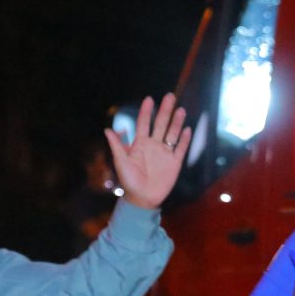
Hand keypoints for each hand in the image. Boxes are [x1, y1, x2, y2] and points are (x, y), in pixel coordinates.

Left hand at [105, 93, 191, 209]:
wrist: (142, 199)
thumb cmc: (128, 181)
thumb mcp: (121, 163)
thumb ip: (117, 146)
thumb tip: (107, 130)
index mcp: (140, 144)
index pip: (144, 123)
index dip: (146, 112)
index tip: (149, 99)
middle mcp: (153, 145)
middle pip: (161, 124)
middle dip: (165, 111)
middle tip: (170, 96)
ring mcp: (165, 153)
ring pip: (172, 134)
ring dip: (176, 122)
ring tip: (180, 110)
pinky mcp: (174, 163)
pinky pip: (180, 149)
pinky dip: (184, 140)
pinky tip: (187, 129)